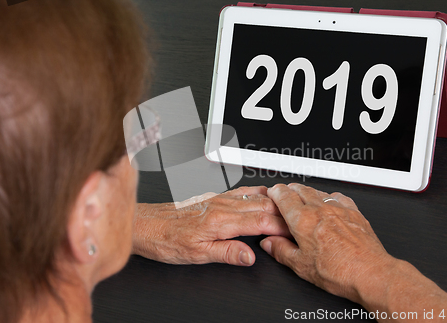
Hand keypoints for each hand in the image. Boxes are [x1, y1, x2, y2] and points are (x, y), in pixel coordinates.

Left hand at [132, 186, 289, 265]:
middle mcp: (221, 205)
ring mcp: (218, 199)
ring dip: (275, 200)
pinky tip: (264, 194)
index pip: (261, 220)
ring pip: (254, 195)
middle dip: (284, 212)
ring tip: (290, 206)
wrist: (146, 225)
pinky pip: (242, 191)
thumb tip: (250, 256)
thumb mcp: (197, 255)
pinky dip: (259, 192)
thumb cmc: (166, 240)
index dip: (281, 226)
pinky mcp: (213, 197)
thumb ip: (227, 253)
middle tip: (299, 220)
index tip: (295, 232)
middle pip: (262, 205)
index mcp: (220, 221)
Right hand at [261, 183, 395, 302]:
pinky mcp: (354, 211)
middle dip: (289, 190)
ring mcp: (338, 208)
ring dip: (308, 192)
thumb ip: (281, 251)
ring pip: (318, 190)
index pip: (283, 195)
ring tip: (304, 199)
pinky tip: (329, 204)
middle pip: (300, 188)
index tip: (273, 194)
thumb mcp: (301, 266)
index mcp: (303, 220)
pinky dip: (329, 197)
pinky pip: (338, 196)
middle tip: (285, 195)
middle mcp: (320, 209)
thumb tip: (269, 244)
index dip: (275, 192)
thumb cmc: (339, 272)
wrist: (370, 273)